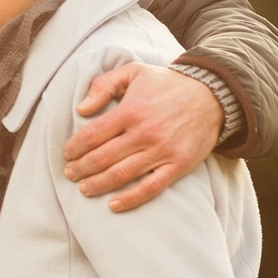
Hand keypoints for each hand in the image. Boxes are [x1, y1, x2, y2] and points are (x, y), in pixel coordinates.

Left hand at [61, 63, 221, 211]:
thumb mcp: (132, 72)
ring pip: (122, 175)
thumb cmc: (165, 83)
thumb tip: (81, 109)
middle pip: (102, 157)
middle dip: (81, 168)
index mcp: (129, 111)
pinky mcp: (178, 165)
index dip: (75, 147)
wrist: (211, 95)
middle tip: (69, 173)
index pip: (92, 135)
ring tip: (83, 189)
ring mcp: (161, 151)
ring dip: (98, 184)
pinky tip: (113, 205)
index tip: (66, 154)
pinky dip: (131, 199)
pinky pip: (151, 188)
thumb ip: (103, 86)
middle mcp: (143, 133)